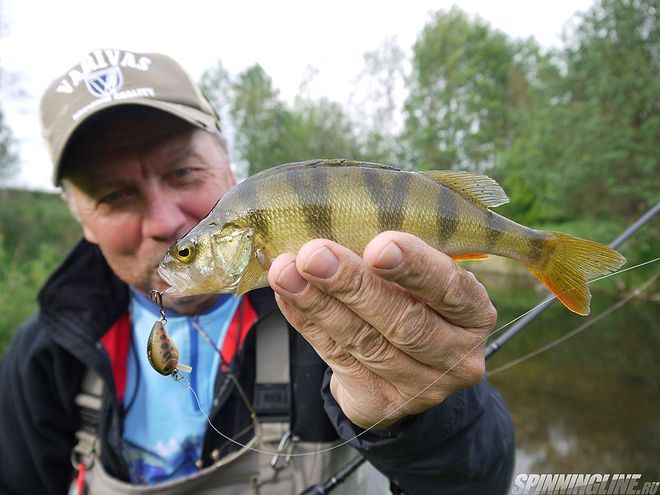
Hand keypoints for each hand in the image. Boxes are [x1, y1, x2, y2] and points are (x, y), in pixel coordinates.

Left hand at [267, 232, 496, 428]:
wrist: (406, 366)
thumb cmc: (413, 300)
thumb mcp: (419, 275)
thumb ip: (394, 253)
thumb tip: (339, 218)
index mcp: (474, 313)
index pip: (450, 289)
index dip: (415, 268)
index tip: (378, 246)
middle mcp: (457, 356)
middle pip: (405, 322)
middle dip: (353, 285)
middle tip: (314, 255)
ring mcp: (421, 387)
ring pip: (365, 343)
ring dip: (319, 304)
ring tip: (286, 272)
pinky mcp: (382, 404)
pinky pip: (338, 359)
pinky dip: (308, 323)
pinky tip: (288, 296)